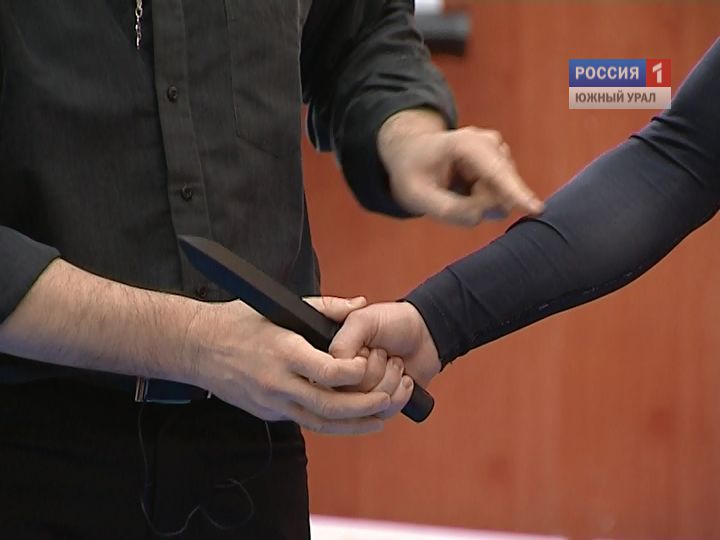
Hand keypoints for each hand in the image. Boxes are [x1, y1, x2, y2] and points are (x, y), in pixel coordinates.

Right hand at [185, 296, 391, 434]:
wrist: (197, 347)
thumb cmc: (237, 322)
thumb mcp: (281, 306)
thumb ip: (325, 307)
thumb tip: (359, 304)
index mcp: (284, 352)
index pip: (330, 372)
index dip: (356, 372)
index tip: (368, 363)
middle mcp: (278, 383)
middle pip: (330, 406)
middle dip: (365, 406)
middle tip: (388, 399)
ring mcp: (271, 402)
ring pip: (320, 424)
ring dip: (354, 425)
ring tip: (379, 420)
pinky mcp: (268, 413)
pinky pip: (305, 423)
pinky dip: (331, 424)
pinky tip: (350, 420)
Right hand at [311, 300, 413, 419]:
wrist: (424, 333)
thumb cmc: (392, 322)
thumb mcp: (363, 320)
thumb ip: (342, 341)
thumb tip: (335, 368)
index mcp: (330, 357)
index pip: (329, 379)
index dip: (353, 368)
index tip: (367, 350)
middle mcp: (340, 379)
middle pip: (348, 397)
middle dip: (376, 372)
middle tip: (383, 354)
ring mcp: (359, 396)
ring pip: (367, 408)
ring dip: (390, 381)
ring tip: (395, 363)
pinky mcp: (378, 409)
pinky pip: (383, 414)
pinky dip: (400, 395)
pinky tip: (403, 379)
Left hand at [378, 109, 543, 225]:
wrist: (414, 152)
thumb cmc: (413, 173)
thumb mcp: (417, 196)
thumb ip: (449, 210)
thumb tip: (485, 215)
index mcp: (466, 144)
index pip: (495, 173)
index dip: (514, 192)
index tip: (535, 209)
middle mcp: (490, 143)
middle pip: (498, 193)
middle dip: (476, 205)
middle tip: (447, 192)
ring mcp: (500, 152)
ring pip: (500, 198)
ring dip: (476, 202)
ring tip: (454, 187)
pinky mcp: (504, 163)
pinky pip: (500, 197)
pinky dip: (480, 199)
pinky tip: (464, 185)